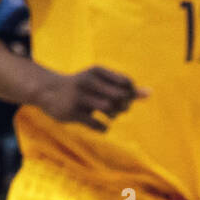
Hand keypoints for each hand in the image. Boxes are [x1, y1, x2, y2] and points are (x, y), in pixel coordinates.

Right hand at [31, 65, 148, 131]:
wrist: (49, 92)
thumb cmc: (84, 88)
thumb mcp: (102, 83)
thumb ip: (126, 89)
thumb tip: (150, 93)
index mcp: (97, 71)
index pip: (126, 83)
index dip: (130, 94)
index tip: (124, 98)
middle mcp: (88, 81)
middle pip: (119, 96)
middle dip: (124, 105)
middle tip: (120, 109)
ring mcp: (79, 97)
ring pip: (109, 109)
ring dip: (114, 115)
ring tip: (110, 115)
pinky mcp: (72, 112)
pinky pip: (97, 124)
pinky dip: (103, 128)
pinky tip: (101, 126)